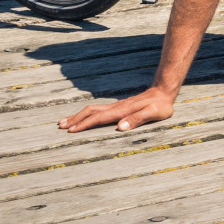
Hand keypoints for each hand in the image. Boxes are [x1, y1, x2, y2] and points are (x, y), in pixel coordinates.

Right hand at [58, 87, 175, 131]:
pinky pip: (98, 110)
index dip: (85, 124)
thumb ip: (137, 119)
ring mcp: (116, 106)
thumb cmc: (160, 105)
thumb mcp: (153, 114)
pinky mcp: (118, 107)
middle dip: (75, 119)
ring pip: (92, 110)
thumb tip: (120, 127)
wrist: (163, 92)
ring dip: (78, 116)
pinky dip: (87, 114)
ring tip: (65, 121)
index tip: (72, 131)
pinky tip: (83, 117)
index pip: (99, 118)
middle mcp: (116, 108)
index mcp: (121, 111)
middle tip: (60, 126)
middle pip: (91, 112)